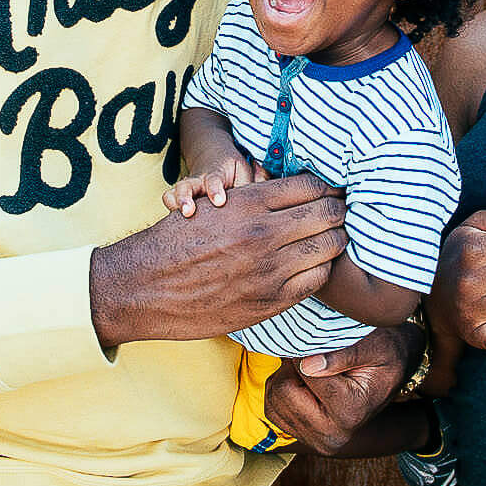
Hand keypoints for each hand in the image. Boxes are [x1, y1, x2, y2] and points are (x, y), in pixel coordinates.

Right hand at [90, 174, 345, 345]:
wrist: (146, 287)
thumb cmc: (176, 241)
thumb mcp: (210, 203)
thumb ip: (252, 194)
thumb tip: (289, 185)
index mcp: (249, 202)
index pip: (312, 186)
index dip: (329, 187)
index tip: (333, 191)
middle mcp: (264, 233)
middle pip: (328, 214)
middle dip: (338, 211)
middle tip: (339, 213)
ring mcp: (270, 269)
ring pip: (329, 248)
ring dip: (334, 240)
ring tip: (331, 238)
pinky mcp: (270, 301)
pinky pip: (316, 280)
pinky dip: (320, 270)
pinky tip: (313, 265)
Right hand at [162, 151, 265, 216]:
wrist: (210, 153)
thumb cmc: (232, 169)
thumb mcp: (245, 171)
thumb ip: (255, 182)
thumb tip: (272, 192)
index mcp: (216, 174)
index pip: (214, 180)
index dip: (215, 189)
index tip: (219, 201)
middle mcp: (198, 181)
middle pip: (187, 186)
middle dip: (185, 198)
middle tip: (188, 211)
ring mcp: (187, 189)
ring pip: (174, 193)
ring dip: (175, 204)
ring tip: (177, 218)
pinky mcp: (179, 197)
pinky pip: (168, 200)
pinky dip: (168, 208)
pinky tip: (170, 227)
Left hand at [262, 326, 411, 454]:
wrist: (392, 372)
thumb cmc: (384, 353)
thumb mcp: (374, 344)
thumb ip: (343, 353)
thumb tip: (307, 365)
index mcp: (350, 413)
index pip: (304, 372)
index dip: (307, 349)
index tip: (322, 342)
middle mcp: (332, 437)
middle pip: (283, 390)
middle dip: (293, 366)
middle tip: (315, 356)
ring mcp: (316, 441)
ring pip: (274, 398)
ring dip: (287, 377)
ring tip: (314, 370)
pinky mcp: (303, 438)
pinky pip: (272, 408)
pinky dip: (282, 390)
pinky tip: (305, 383)